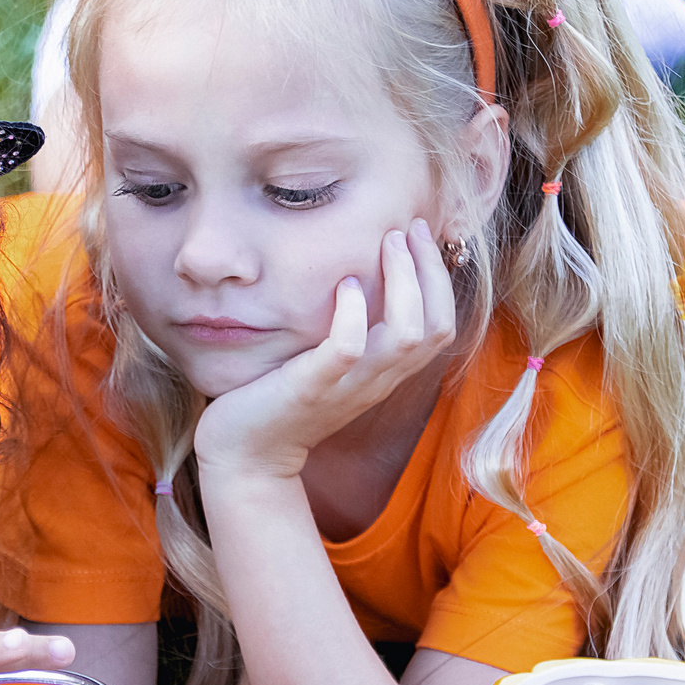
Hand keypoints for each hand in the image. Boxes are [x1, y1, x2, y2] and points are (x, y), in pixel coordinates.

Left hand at [193, 222, 457, 481]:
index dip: (439, 278)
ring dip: (404, 283)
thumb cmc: (279, 399)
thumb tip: (357, 276)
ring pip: (404, 336)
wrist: (244, 456)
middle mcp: (376, 382)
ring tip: (388, 243)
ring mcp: (346, 387)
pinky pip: (348, 350)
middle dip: (430, 271)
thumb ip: (351, 331)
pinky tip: (346, 285)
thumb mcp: (327, 364)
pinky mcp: (310, 388)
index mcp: (385, 374)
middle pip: (435, 327)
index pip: (440, 326)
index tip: (419, 235)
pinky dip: (354, 315)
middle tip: (410, 227)